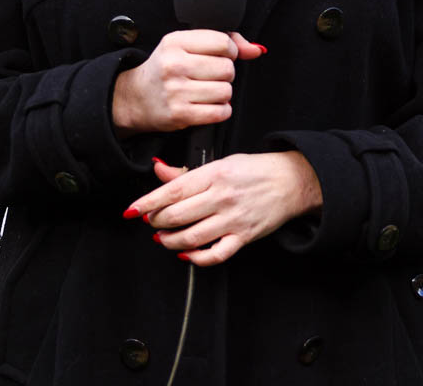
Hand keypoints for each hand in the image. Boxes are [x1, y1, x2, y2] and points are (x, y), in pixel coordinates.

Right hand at [111, 30, 263, 134]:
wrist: (137, 97)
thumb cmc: (165, 69)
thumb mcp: (185, 46)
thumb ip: (222, 42)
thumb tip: (255, 49)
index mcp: (175, 42)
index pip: (222, 42)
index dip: (230, 51)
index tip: (222, 56)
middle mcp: (174, 65)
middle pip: (227, 68)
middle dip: (226, 74)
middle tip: (212, 76)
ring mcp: (176, 91)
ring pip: (226, 91)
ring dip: (223, 93)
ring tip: (208, 91)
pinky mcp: (180, 114)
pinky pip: (219, 112)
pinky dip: (221, 110)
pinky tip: (209, 105)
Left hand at [124, 153, 321, 265]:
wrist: (290, 181)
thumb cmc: (253, 170)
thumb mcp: (219, 162)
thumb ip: (187, 172)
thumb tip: (158, 170)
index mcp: (214, 174)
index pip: (172, 190)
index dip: (148, 202)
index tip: (132, 210)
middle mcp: (222, 197)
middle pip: (177, 216)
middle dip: (156, 221)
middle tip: (151, 221)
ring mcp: (233, 219)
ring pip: (191, 237)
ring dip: (170, 241)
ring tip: (163, 238)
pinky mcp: (244, 237)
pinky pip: (216, 254)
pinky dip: (197, 258)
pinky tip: (187, 254)